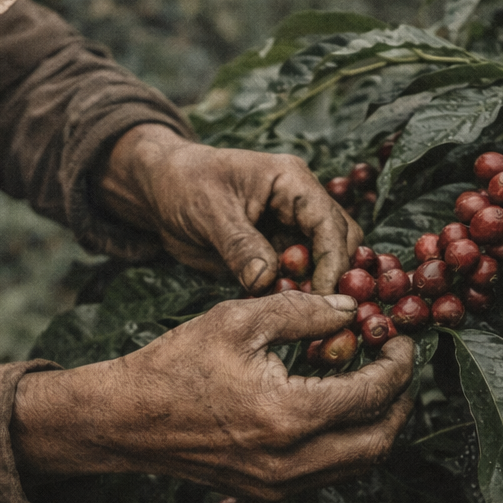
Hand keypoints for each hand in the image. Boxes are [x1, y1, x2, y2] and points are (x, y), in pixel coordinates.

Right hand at [11, 292, 414, 500]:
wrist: (125, 420)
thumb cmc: (176, 363)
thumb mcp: (238, 318)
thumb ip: (304, 311)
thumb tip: (354, 309)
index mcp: (288, 414)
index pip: (372, 394)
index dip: (398, 364)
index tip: (400, 339)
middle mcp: (290, 460)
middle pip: (379, 441)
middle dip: (401, 401)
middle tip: (399, 366)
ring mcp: (279, 483)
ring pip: (359, 464)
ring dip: (378, 425)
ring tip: (375, 385)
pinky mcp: (267, 492)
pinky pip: (329, 474)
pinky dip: (348, 443)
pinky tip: (339, 409)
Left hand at [99, 124, 362, 293]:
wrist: (161, 189)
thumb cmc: (184, 185)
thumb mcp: (210, 211)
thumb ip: (240, 245)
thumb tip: (266, 280)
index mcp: (292, 182)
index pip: (329, 223)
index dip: (332, 261)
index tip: (324, 297)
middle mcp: (300, 205)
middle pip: (341, 243)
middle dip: (333, 278)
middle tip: (316, 314)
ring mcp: (290, 230)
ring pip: (324, 264)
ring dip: (317, 291)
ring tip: (303, 320)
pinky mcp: (276, 254)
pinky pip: (298, 279)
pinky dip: (296, 298)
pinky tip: (287, 319)